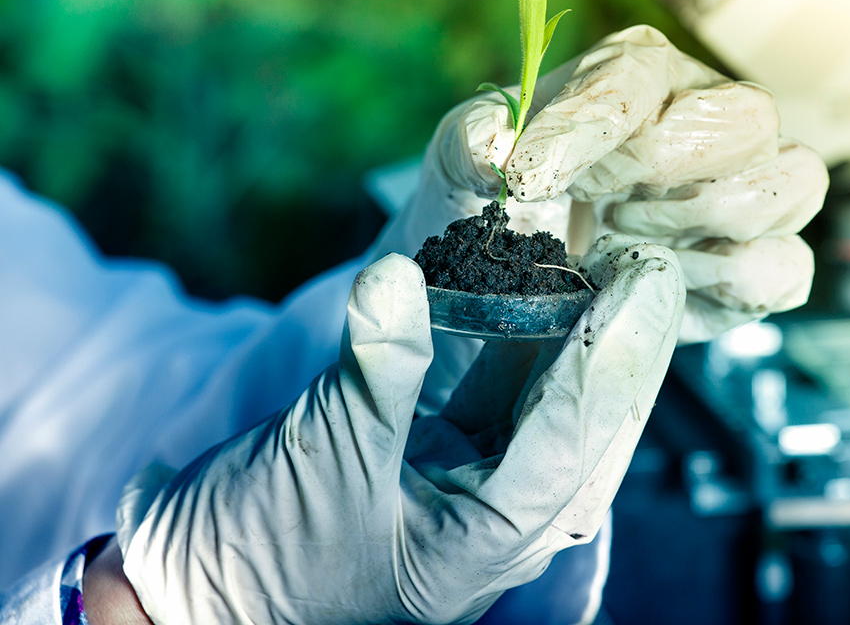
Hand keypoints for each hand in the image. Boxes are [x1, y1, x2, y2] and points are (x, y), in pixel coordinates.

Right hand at [115, 245, 683, 624]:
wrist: (193, 588)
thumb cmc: (259, 556)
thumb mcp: (324, 461)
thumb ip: (375, 369)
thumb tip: (396, 274)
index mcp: (488, 541)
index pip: (574, 438)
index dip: (612, 353)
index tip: (645, 281)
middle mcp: (497, 517)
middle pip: (586, 424)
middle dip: (622, 345)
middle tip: (650, 266)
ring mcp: (468, 485)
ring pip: (549, 404)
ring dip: (578, 337)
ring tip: (611, 268)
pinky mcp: (436, 454)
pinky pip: (497, 393)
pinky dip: (516, 342)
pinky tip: (534, 292)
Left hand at [373, 24, 826, 355]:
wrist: (522, 269)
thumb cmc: (500, 199)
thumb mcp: (462, 163)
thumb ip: (470, 142)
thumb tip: (495, 146)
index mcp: (638, 73)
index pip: (634, 78)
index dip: (584, 130)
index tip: (528, 180)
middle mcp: (711, 114)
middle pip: (744, 115)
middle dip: (663, 171)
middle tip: (598, 211)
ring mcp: (751, 186)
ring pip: (793, 180)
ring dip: (699, 223)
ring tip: (622, 244)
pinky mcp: (764, 261)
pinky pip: (786, 267)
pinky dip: (724, 285)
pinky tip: (659, 281)